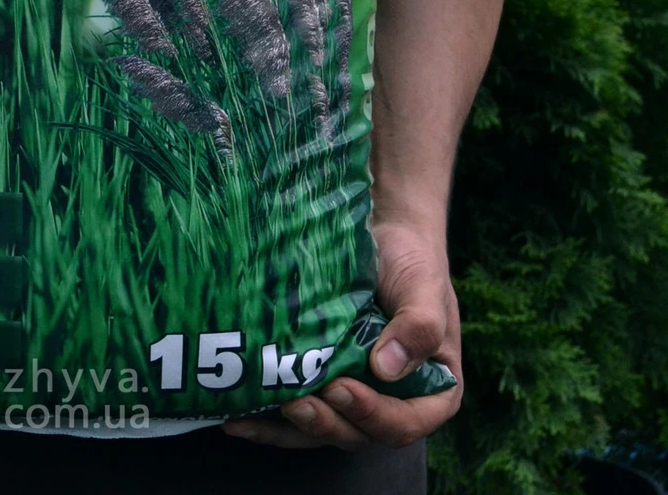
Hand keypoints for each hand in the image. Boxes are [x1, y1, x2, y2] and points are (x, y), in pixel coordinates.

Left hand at [222, 218, 461, 449]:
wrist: (382, 234)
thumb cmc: (411, 261)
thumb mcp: (424, 289)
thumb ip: (418, 327)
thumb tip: (387, 367)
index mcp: (430, 391)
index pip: (404, 422)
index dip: (373, 416)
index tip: (342, 389)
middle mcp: (391, 400)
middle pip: (358, 432)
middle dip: (325, 423)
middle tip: (296, 403)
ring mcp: (354, 391)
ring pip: (324, 426)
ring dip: (289, 427)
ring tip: (252, 419)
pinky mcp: (322, 377)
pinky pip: (299, 407)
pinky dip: (269, 417)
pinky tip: (236, 418)